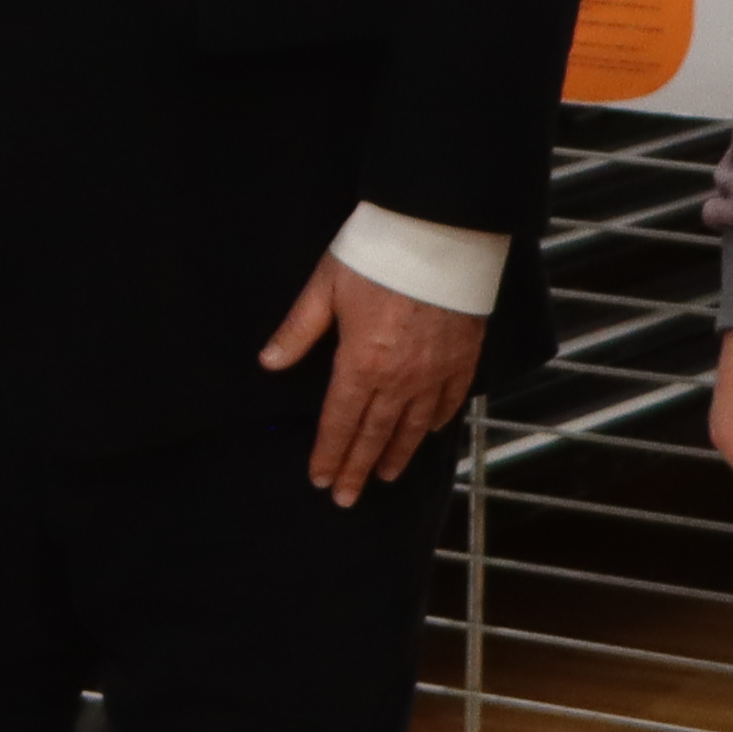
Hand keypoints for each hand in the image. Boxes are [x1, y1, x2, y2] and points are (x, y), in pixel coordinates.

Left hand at [259, 262, 483, 501]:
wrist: (440, 232)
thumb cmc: (376, 255)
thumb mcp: (324, 287)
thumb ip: (298, 330)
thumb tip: (268, 363)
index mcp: (360, 364)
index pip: (339, 421)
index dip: (328, 454)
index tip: (320, 480)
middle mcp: (399, 379)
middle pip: (375, 434)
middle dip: (358, 468)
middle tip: (347, 498)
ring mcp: (435, 372)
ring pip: (414, 426)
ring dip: (397, 454)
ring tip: (386, 477)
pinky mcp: (464, 357)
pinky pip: (450, 401)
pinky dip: (437, 423)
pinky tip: (429, 434)